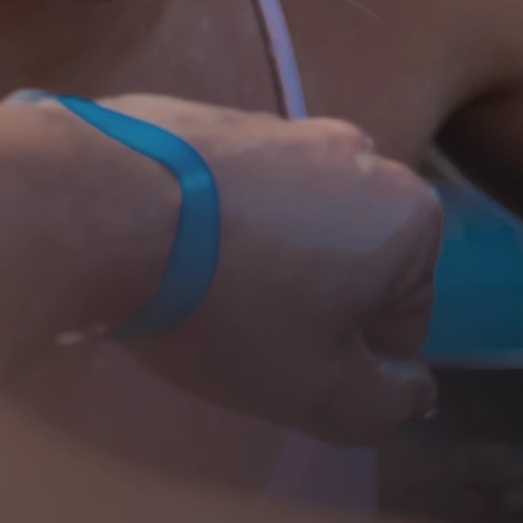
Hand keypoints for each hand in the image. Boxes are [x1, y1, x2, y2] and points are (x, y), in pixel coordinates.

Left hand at [25, 95, 441, 445]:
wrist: (106, 209)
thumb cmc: (229, 308)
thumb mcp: (320, 393)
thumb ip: (387, 406)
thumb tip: (416, 392)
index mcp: (406, 213)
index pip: (402, 319)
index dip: (348, 363)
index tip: (288, 366)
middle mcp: (355, 152)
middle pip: (346, 264)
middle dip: (305, 306)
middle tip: (242, 335)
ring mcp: (279, 125)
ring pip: (287, 226)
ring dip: (256, 265)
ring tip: (196, 295)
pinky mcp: (211, 116)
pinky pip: (227, 192)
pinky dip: (208, 225)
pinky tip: (164, 253)